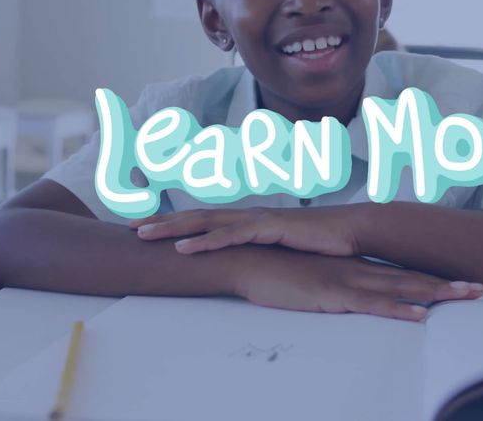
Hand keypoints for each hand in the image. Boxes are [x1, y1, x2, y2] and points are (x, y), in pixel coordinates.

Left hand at [130, 205, 364, 256]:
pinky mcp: (269, 229)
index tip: (147, 228)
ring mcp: (257, 220)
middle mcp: (249, 215)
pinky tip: (183, 249)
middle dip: (161, 220)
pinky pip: (231, 236)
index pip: (205, 220)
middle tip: (129, 227)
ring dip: (173, 229)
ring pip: (206, 222)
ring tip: (144, 235)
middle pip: (196, 216)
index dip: (175, 223)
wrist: (353, 232)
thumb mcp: (285, 251)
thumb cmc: (322, 244)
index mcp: (250, 221)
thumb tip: (249, 266)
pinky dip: (205, 242)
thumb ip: (264, 254)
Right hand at [232, 248, 482, 321]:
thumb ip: (334, 285)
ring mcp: (349, 282)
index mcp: (357, 269)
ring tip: (467, 296)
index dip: (435, 279)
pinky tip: (420, 315)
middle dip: (449, 286)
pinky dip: (399, 310)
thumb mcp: (314, 280)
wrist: (250, 259)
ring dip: (436, 293)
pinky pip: (373, 305)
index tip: (462, 283)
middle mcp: (360, 272)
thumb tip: (349, 294)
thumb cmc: (280, 272)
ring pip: (402, 289)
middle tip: (482, 289)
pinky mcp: (334, 295)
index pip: (403, 274)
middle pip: (413, 280)